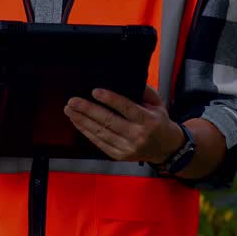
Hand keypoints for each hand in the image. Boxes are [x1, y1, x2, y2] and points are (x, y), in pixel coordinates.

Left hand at [64, 84, 182, 162]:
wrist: (165, 148)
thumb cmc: (159, 122)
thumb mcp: (158, 104)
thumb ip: (144, 90)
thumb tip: (126, 80)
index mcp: (148, 120)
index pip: (127, 108)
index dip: (110, 100)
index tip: (95, 91)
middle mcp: (137, 135)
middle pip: (109, 121)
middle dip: (88, 110)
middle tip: (73, 101)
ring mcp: (127, 148)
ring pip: (101, 133)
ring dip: (83, 121)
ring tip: (70, 110)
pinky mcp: (119, 155)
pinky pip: (99, 143)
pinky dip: (86, 132)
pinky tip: (78, 122)